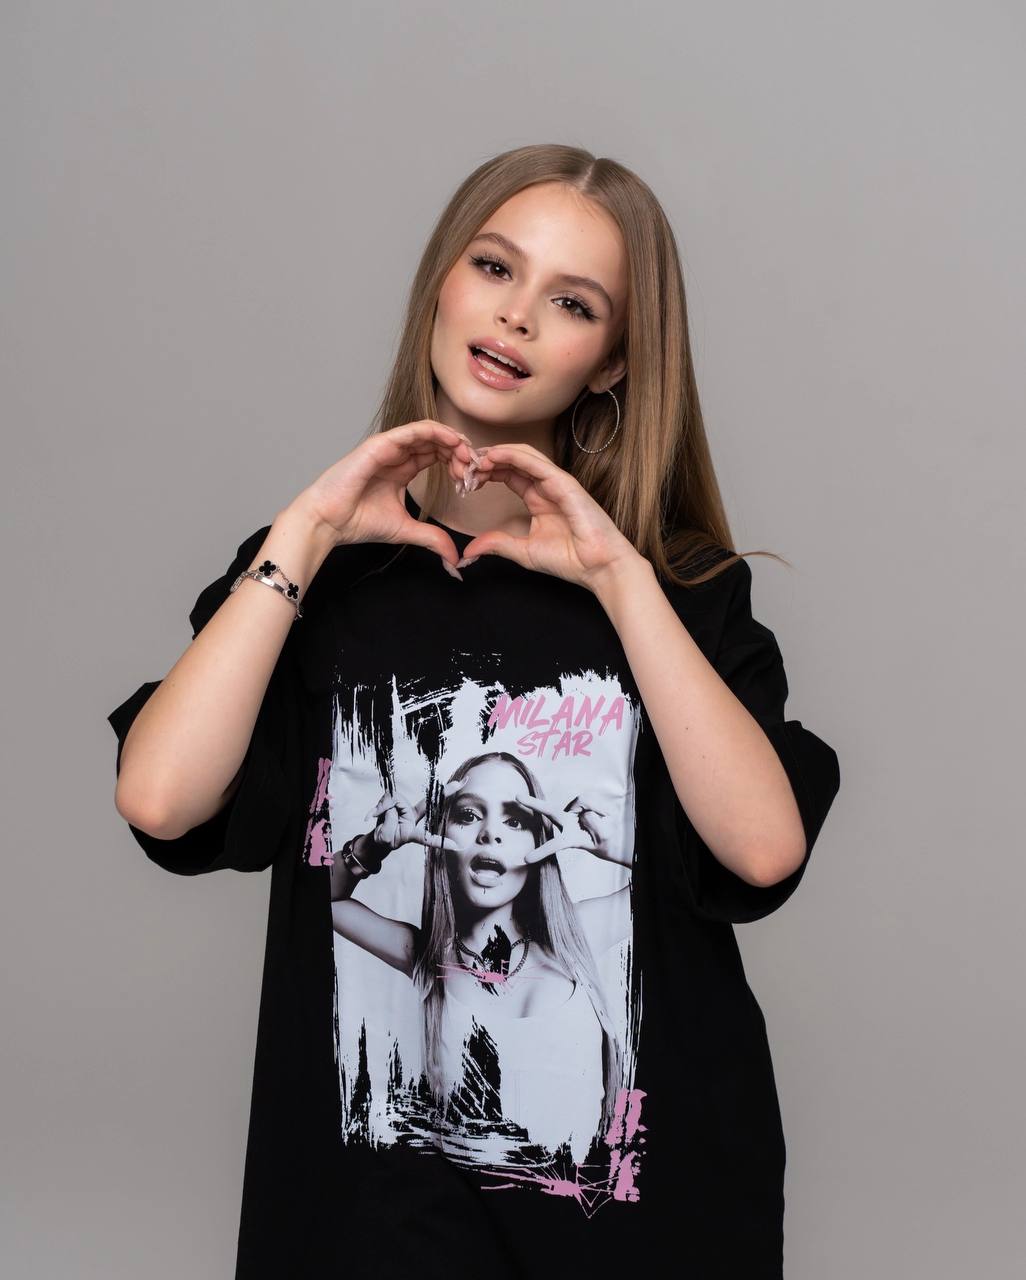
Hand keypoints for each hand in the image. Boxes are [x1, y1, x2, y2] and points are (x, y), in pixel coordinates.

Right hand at [295, 420, 482, 568]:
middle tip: (476, 469)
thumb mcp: (405, 530)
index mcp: (402, 469)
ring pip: (429, 432)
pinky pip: (414, 430)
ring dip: (453, 441)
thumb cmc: (357, 522)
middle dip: (461, 452)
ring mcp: (389, 447)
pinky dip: (437, 432)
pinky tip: (454, 442)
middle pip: (437, 442)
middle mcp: (397, 455)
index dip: (458, 463)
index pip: (437, 455)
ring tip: (469, 456)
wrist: (328, 522)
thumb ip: (432, 538)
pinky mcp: (381, 444)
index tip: (473, 481)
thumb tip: (454, 558)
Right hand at [365, 786, 460, 855]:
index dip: (438, 841)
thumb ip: (388, 823)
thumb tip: (392, 807)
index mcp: (412, 833)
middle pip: (430, 804)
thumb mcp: (384, 837)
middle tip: (462, 782)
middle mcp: (412, 818)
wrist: (377, 837)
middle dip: (447, 792)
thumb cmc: (384, 840)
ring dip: (381, 808)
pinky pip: (387, 799)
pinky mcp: (396, 802)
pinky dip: (376, 808)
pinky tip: (368, 817)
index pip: (426, 837)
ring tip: (373, 818)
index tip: (455, 845)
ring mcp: (405, 809)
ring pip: (394, 799)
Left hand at [456, 443, 643, 591]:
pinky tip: (493, 457)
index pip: (508, 474)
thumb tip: (470, 550)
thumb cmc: (570, 560)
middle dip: (487, 460)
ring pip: (523, 455)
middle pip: (512, 460)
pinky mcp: (565, 483)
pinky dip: (512, 456)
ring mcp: (557, 482)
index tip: (465, 480)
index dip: (486, 473)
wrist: (599, 567)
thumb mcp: (523, 551)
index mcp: (538, 498)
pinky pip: (535, 463)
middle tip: (463, 466)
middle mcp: (547, 486)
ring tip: (474, 459)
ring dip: (496, 454)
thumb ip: (498, 544)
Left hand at [512, 790, 630, 868]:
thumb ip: (596, 827)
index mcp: (569, 839)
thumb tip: (586, 813)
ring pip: (585, 803)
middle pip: (549, 811)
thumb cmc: (603, 839)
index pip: (554, 844)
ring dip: (598, 811)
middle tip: (517, 797)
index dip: (542, 851)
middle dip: (533, 803)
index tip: (526, 859)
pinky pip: (590, 799)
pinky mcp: (578, 801)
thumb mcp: (604, 838)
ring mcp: (571, 811)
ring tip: (602, 820)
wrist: (609, 833)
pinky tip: (602, 813)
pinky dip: (599, 807)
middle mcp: (566, 823)